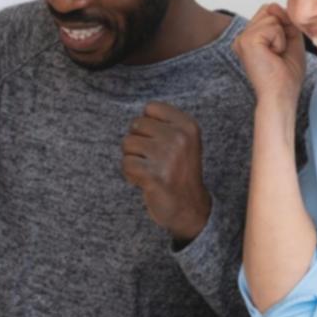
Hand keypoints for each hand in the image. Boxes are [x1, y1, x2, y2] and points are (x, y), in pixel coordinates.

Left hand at [121, 102, 211, 243]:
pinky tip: (143, 180)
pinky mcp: (153, 176)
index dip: (148, 125)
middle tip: (152, 159)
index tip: (158, 141)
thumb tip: (137, 117)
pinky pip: (126, 164)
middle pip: (136, 124)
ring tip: (148, 169)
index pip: (151, 108)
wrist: (190, 208)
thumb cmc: (181, 171)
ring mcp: (167, 157)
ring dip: (133, 158)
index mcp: (189, 126)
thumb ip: (164, 124)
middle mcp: (180, 138)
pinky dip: (130, 174)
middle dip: (138, 142)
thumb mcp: (185, 141)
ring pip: (127, 143)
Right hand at [233, 4, 307, 110]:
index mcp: (249, 38)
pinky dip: (279, 41)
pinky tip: (273, 56)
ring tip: (275, 55)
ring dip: (281, 36)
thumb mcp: (290, 40)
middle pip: (268, 10)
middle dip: (282, 29)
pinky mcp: (247, 41)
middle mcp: (241, 37)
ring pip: (271, 17)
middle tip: (278, 53)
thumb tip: (274, 5)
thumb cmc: (285, 76)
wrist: (281, 96)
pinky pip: (272, 27)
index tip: (281, 48)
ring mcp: (242, 38)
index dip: (282, 24)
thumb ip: (285, 20)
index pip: (268, 11)